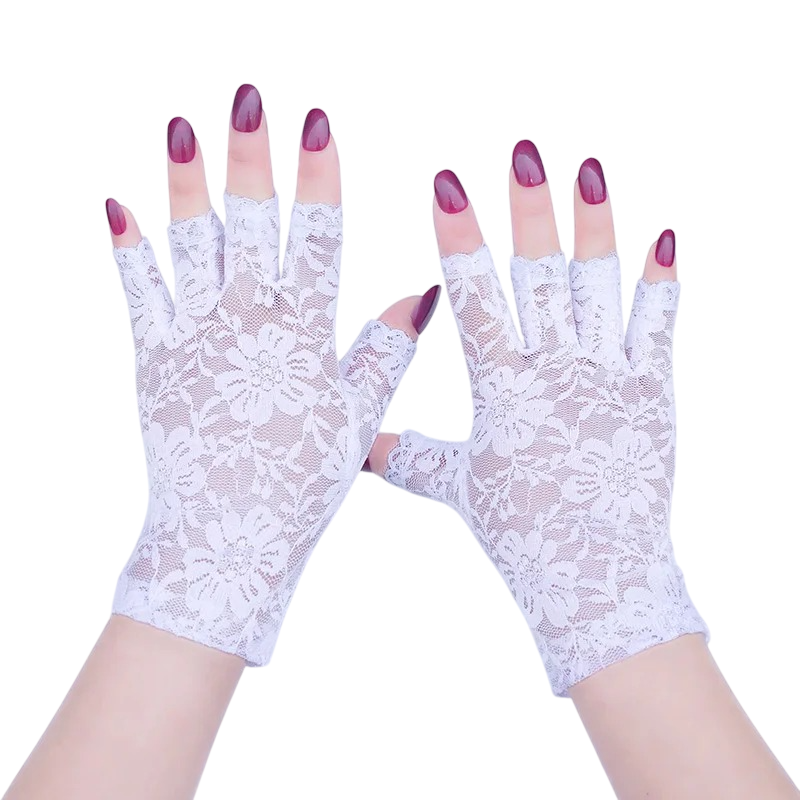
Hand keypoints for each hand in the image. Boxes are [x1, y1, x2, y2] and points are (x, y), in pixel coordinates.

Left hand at [107, 87, 439, 663]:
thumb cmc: (299, 488)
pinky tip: (117, 205)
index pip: (317, 240)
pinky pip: (139, 295)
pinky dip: (128, 250)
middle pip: (251, 226)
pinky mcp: (154, 361)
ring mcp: (195, 341)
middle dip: (251, 157)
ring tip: (182, 128)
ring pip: (192, 247)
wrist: (226, 543)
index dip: (318, 179)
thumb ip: (382, 352)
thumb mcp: (354, 421)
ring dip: (185, 184)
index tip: (318, 125)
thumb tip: (422, 291)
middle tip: (248, 98)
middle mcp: (248, 327)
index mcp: (304, 337)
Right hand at [368, 146, 705, 694]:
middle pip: (539, 279)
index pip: (474, 300)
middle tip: (523, 153)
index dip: (461, 241)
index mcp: (502, 392)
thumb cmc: (522, 534)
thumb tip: (361, 449)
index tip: (448, 186)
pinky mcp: (651, 393)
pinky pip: (656, 328)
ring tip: (589, 173)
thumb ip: (409, 456)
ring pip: (597, 290)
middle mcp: (554, 375)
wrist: (598, 579)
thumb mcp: (460, 489)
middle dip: (528, 212)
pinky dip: (662, 282)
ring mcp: (607, 380)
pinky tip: (666, 237)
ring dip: (594, 229)